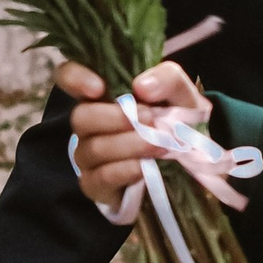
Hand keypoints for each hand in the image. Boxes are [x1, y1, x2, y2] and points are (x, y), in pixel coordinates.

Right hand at [64, 58, 207, 211]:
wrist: (194, 163)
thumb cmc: (179, 122)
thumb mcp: (182, 95)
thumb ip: (167, 80)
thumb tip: (141, 86)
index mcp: (103, 95)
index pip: (68, 77)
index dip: (73, 78)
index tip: (98, 88)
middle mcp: (89, 123)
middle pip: (80, 117)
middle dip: (116, 118)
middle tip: (150, 119)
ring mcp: (89, 156)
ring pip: (93, 149)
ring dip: (128, 145)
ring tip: (160, 145)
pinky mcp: (96, 185)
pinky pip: (100, 177)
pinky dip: (124, 171)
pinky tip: (144, 169)